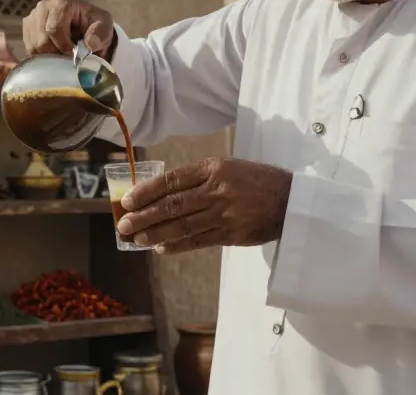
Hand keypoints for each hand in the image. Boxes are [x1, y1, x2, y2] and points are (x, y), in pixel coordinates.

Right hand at [22, 0, 115, 56]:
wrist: (86, 28)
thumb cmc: (95, 26)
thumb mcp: (105, 27)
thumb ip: (100, 34)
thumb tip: (89, 46)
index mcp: (62, 2)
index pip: (54, 29)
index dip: (63, 46)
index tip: (74, 55)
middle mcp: (43, 7)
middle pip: (42, 40)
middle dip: (56, 53)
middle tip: (69, 57)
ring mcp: (32, 17)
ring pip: (34, 46)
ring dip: (49, 56)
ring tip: (63, 53)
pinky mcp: (27, 29)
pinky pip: (29, 49)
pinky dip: (42, 56)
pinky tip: (54, 52)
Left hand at [117, 158, 292, 253]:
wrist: (291, 200)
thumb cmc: (256, 181)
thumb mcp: (229, 167)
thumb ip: (200, 178)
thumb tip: (163, 193)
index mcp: (214, 168)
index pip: (173, 180)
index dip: (147, 191)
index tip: (128, 200)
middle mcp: (217, 190)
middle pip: (173, 205)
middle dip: (145, 216)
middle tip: (124, 224)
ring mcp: (225, 214)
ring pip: (183, 225)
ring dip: (156, 234)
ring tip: (136, 239)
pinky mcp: (233, 235)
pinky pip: (199, 241)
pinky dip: (178, 245)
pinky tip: (161, 248)